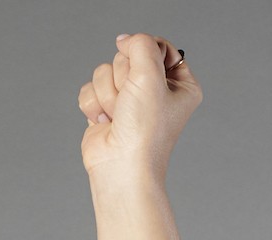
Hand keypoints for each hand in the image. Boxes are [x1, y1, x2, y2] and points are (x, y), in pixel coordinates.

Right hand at [78, 32, 199, 186]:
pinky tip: (106, 123)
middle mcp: (156, 92)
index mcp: (180, 85)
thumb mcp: (151, 76)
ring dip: (108, 93)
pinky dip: (94, 104)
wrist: (121, 167)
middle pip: (128, 56)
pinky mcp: (107, 109)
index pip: (159, 46)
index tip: (145, 71)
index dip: (145, 52)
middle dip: (123, 78)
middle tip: (131, 102)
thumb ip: (141, 45)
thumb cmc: (144, 131)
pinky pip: (91, 88)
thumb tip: (125, 40)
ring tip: (119, 116)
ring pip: (105, 71)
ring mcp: (130, 101)